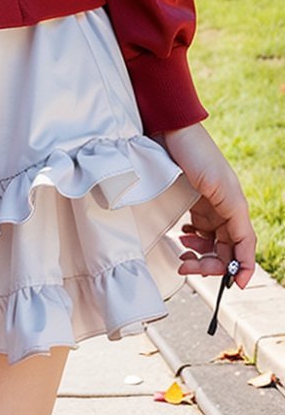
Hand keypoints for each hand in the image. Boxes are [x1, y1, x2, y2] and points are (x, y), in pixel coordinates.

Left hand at [160, 123, 255, 287]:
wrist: (171, 128)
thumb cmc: (197, 153)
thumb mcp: (222, 188)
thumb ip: (236, 222)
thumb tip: (243, 257)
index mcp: (235, 207)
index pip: (244, 247)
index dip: (241, 269)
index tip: (234, 286)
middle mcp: (224, 209)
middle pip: (224, 249)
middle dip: (208, 264)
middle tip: (186, 264)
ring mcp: (207, 205)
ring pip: (209, 243)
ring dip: (198, 254)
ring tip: (181, 252)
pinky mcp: (191, 200)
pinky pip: (197, 229)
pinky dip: (191, 238)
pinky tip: (182, 236)